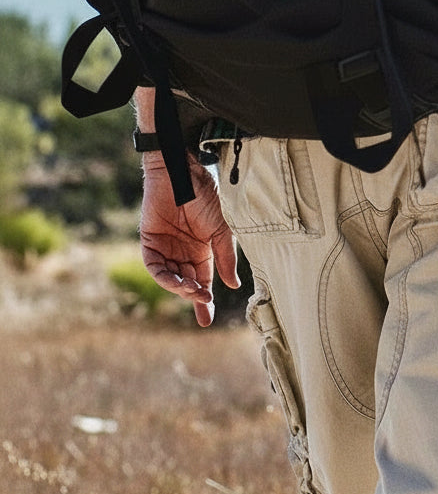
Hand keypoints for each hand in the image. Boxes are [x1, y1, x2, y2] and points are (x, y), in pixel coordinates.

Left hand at [139, 152, 239, 326]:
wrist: (183, 172)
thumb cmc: (207, 196)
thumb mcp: (222, 230)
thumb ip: (225, 257)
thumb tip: (233, 286)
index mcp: (203, 250)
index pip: (204, 281)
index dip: (204, 301)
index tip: (206, 320)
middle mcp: (184, 252)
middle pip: (187, 283)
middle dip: (194, 296)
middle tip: (203, 303)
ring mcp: (166, 248)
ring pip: (170, 278)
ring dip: (181, 287)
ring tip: (193, 290)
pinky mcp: (149, 242)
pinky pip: (155, 266)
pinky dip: (164, 277)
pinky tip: (177, 281)